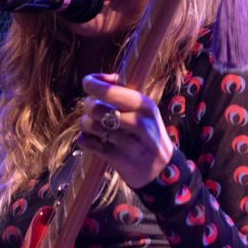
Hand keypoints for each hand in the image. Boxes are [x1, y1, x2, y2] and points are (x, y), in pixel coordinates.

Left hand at [77, 73, 173, 187]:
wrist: (162, 168)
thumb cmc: (147, 132)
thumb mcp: (143, 109)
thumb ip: (120, 89)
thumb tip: (96, 78)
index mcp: (145, 105)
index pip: (111, 91)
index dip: (93, 84)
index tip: (87, 83)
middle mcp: (139, 123)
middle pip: (96, 108)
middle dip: (88, 107)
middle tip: (91, 110)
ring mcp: (130, 143)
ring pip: (91, 126)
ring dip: (85, 124)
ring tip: (92, 125)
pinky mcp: (119, 160)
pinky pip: (89, 144)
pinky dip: (84, 139)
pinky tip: (91, 138)